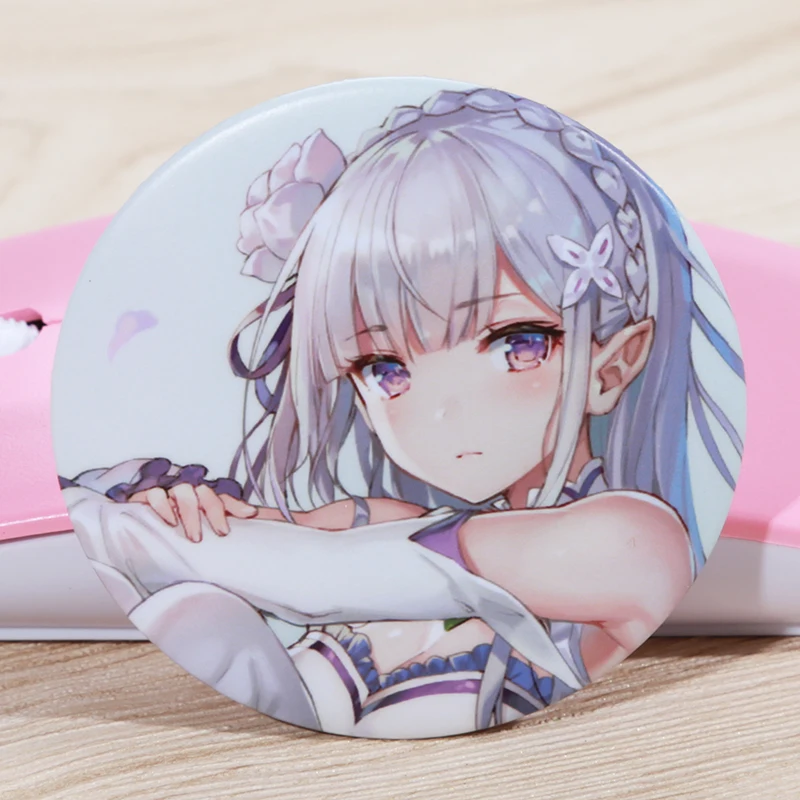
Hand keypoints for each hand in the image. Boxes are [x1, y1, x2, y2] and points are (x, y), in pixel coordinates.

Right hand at [129, 484, 257, 541]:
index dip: (233, 506)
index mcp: (204, 496)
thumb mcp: (205, 522)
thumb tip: (264, 516)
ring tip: (194, 536)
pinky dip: (163, 506)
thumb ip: (231, 517)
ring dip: (190, 513)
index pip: (221, 497)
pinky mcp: (147, 495)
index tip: (243, 519)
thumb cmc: (180, 521)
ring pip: (182, 491)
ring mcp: (168, 491)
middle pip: (204, 493)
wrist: (143, 515)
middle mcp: (189, 490)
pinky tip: (169, 521)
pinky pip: (155, 494)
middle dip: (212, 513)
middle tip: (218, 534)